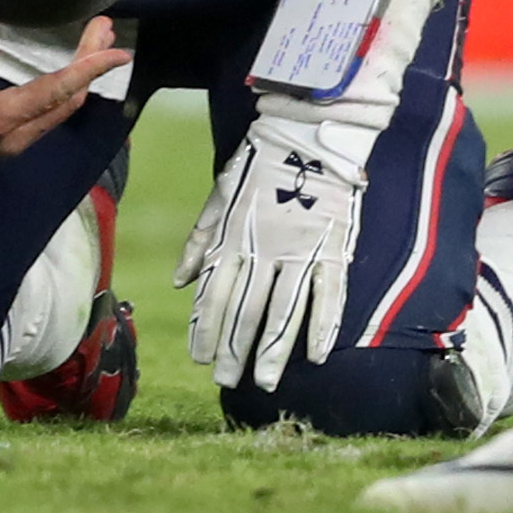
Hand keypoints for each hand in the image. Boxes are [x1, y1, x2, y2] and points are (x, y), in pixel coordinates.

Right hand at [0, 18, 125, 163]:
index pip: (56, 91)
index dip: (89, 68)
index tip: (118, 49)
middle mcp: (9, 137)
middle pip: (64, 101)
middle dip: (89, 65)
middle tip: (105, 29)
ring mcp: (5, 142)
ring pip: (56, 109)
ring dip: (77, 77)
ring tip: (93, 44)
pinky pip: (43, 114)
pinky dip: (60, 89)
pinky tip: (64, 72)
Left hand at [179, 107, 369, 388]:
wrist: (306, 130)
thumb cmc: (258, 162)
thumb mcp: (220, 195)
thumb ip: (200, 241)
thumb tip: (179, 282)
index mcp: (232, 237)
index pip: (215, 295)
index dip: (207, 330)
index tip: (202, 360)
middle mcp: (262, 250)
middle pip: (246, 310)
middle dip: (234, 350)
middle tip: (228, 382)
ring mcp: (299, 251)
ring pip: (283, 311)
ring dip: (271, 351)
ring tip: (263, 382)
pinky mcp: (332, 247)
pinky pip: (327, 294)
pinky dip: (321, 327)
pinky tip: (315, 356)